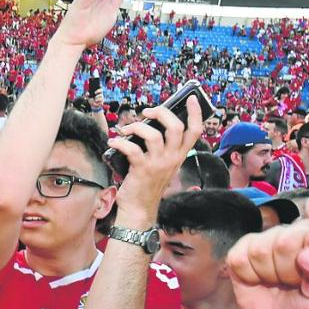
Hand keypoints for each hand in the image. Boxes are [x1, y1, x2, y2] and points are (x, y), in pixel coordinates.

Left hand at [111, 96, 203, 222]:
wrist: (138, 210)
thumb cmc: (146, 185)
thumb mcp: (160, 165)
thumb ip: (160, 148)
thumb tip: (147, 125)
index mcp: (179, 156)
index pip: (194, 131)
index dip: (195, 113)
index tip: (190, 98)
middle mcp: (172, 159)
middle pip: (176, 127)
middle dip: (161, 113)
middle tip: (147, 112)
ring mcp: (158, 164)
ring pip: (154, 135)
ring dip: (137, 127)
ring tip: (126, 129)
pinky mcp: (142, 169)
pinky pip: (132, 148)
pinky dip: (120, 142)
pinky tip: (114, 141)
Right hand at [227, 220, 308, 308]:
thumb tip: (306, 256)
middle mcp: (303, 230)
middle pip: (285, 242)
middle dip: (289, 273)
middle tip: (296, 284)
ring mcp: (272, 236)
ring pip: (260, 251)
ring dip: (270, 276)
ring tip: (281, 282)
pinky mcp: (245, 247)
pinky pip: (239, 259)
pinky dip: (249, 277)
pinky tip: (262, 280)